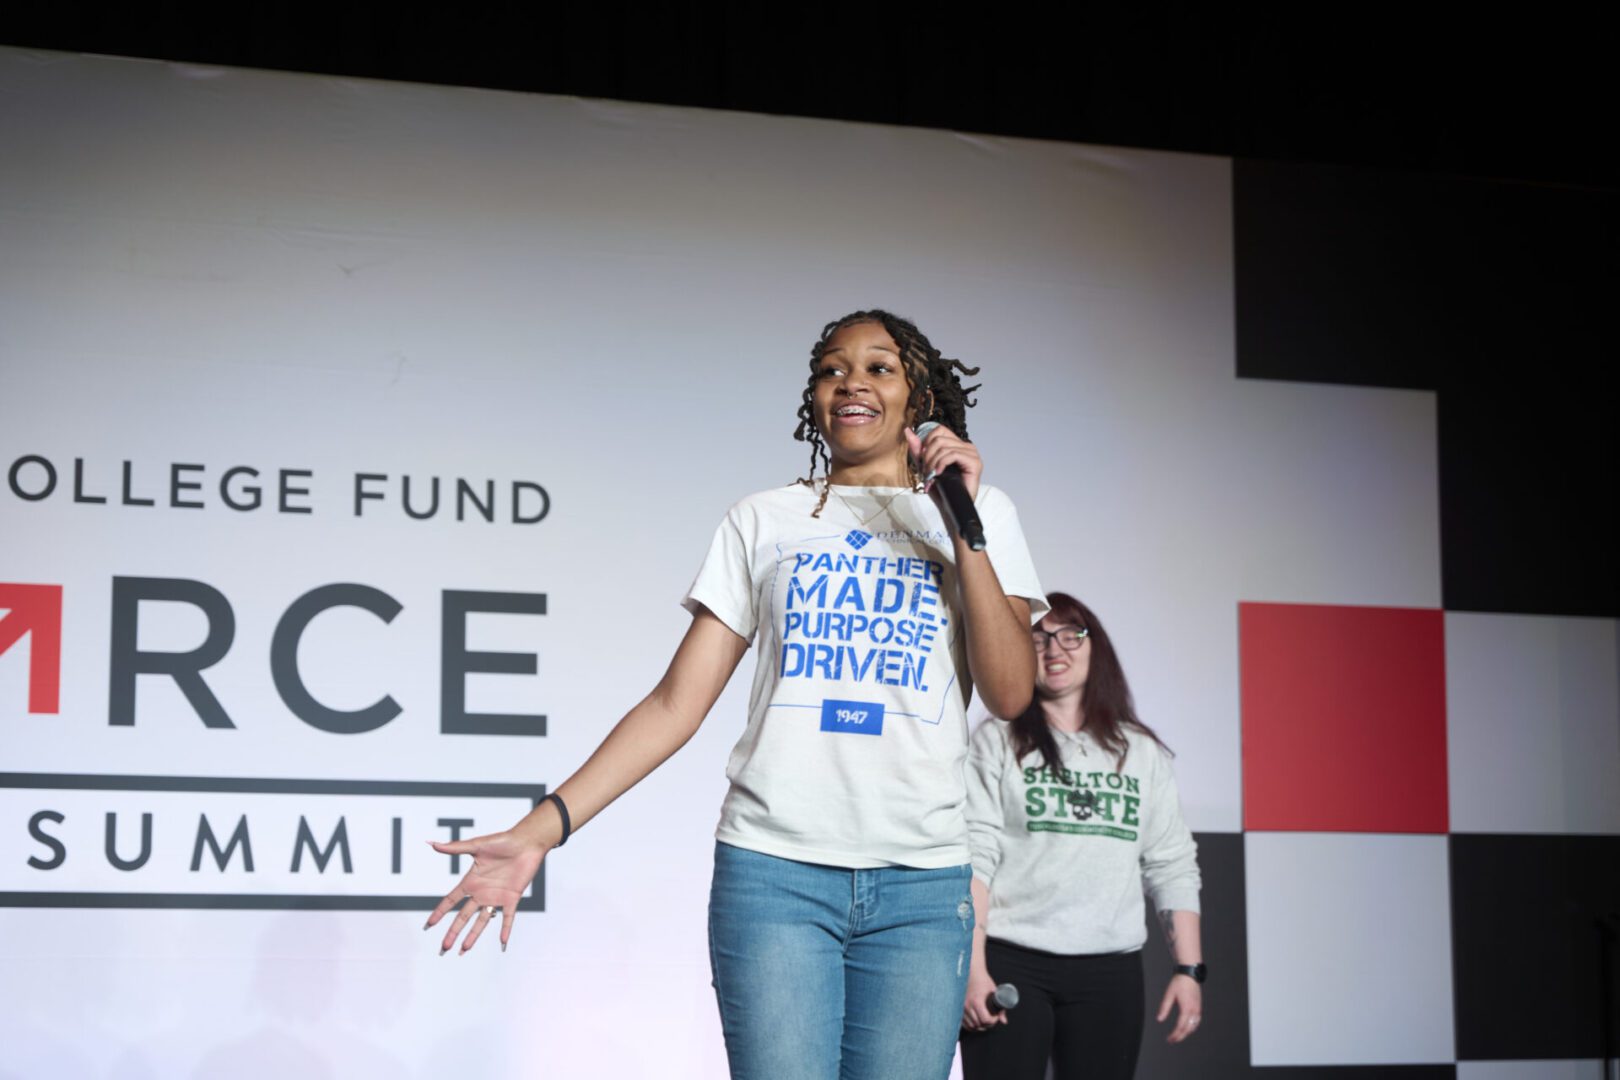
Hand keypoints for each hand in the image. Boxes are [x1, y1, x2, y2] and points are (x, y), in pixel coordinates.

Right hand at [424, 826, 547, 953]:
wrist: (527, 842)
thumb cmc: (502, 841)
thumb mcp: (477, 845)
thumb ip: (455, 848)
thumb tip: (431, 843)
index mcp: (471, 881)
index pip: (451, 900)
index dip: (440, 913)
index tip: (429, 925)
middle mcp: (482, 892)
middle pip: (463, 916)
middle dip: (453, 932)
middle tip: (444, 947)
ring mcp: (497, 897)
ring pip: (482, 921)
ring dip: (473, 936)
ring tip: (463, 950)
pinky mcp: (512, 898)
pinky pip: (508, 918)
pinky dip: (505, 930)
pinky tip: (502, 943)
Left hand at [905, 425, 981, 503]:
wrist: (951, 508)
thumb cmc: (941, 490)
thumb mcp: (925, 466)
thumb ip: (918, 449)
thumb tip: (907, 431)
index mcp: (957, 445)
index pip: (940, 430)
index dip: (927, 441)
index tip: (923, 458)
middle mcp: (966, 447)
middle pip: (939, 438)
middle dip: (927, 455)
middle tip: (926, 471)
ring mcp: (972, 454)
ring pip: (944, 447)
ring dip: (932, 462)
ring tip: (931, 475)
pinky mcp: (975, 463)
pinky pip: (953, 455)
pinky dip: (941, 464)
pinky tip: (939, 474)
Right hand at [960, 969, 1007, 1031]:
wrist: (971, 973)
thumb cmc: (983, 981)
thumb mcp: (994, 992)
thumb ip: (1000, 1008)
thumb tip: (1004, 1021)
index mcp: (977, 1001)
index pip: (985, 1020)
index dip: (993, 1021)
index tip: (995, 1016)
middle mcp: (967, 1006)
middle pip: (978, 1025)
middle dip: (987, 1024)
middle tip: (992, 1019)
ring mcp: (961, 1008)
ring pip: (971, 1026)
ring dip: (979, 1026)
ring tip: (985, 1021)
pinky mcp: (959, 1008)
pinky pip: (964, 1024)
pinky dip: (971, 1026)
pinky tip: (976, 1023)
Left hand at [1157, 973, 1202, 1042]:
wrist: (1189, 973)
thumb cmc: (1179, 982)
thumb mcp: (1169, 994)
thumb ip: (1164, 1008)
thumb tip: (1159, 1019)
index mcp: (1186, 1008)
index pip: (1180, 1027)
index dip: (1175, 1035)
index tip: (1169, 1039)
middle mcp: (1194, 1010)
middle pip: (1188, 1029)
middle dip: (1180, 1036)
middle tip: (1172, 1040)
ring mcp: (1198, 1009)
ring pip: (1194, 1027)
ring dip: (1186, 1033)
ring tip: (1178, 1036)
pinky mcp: (1199, 1007)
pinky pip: (1197, 1021)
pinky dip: (1192, 1027)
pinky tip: (1187, 1028)